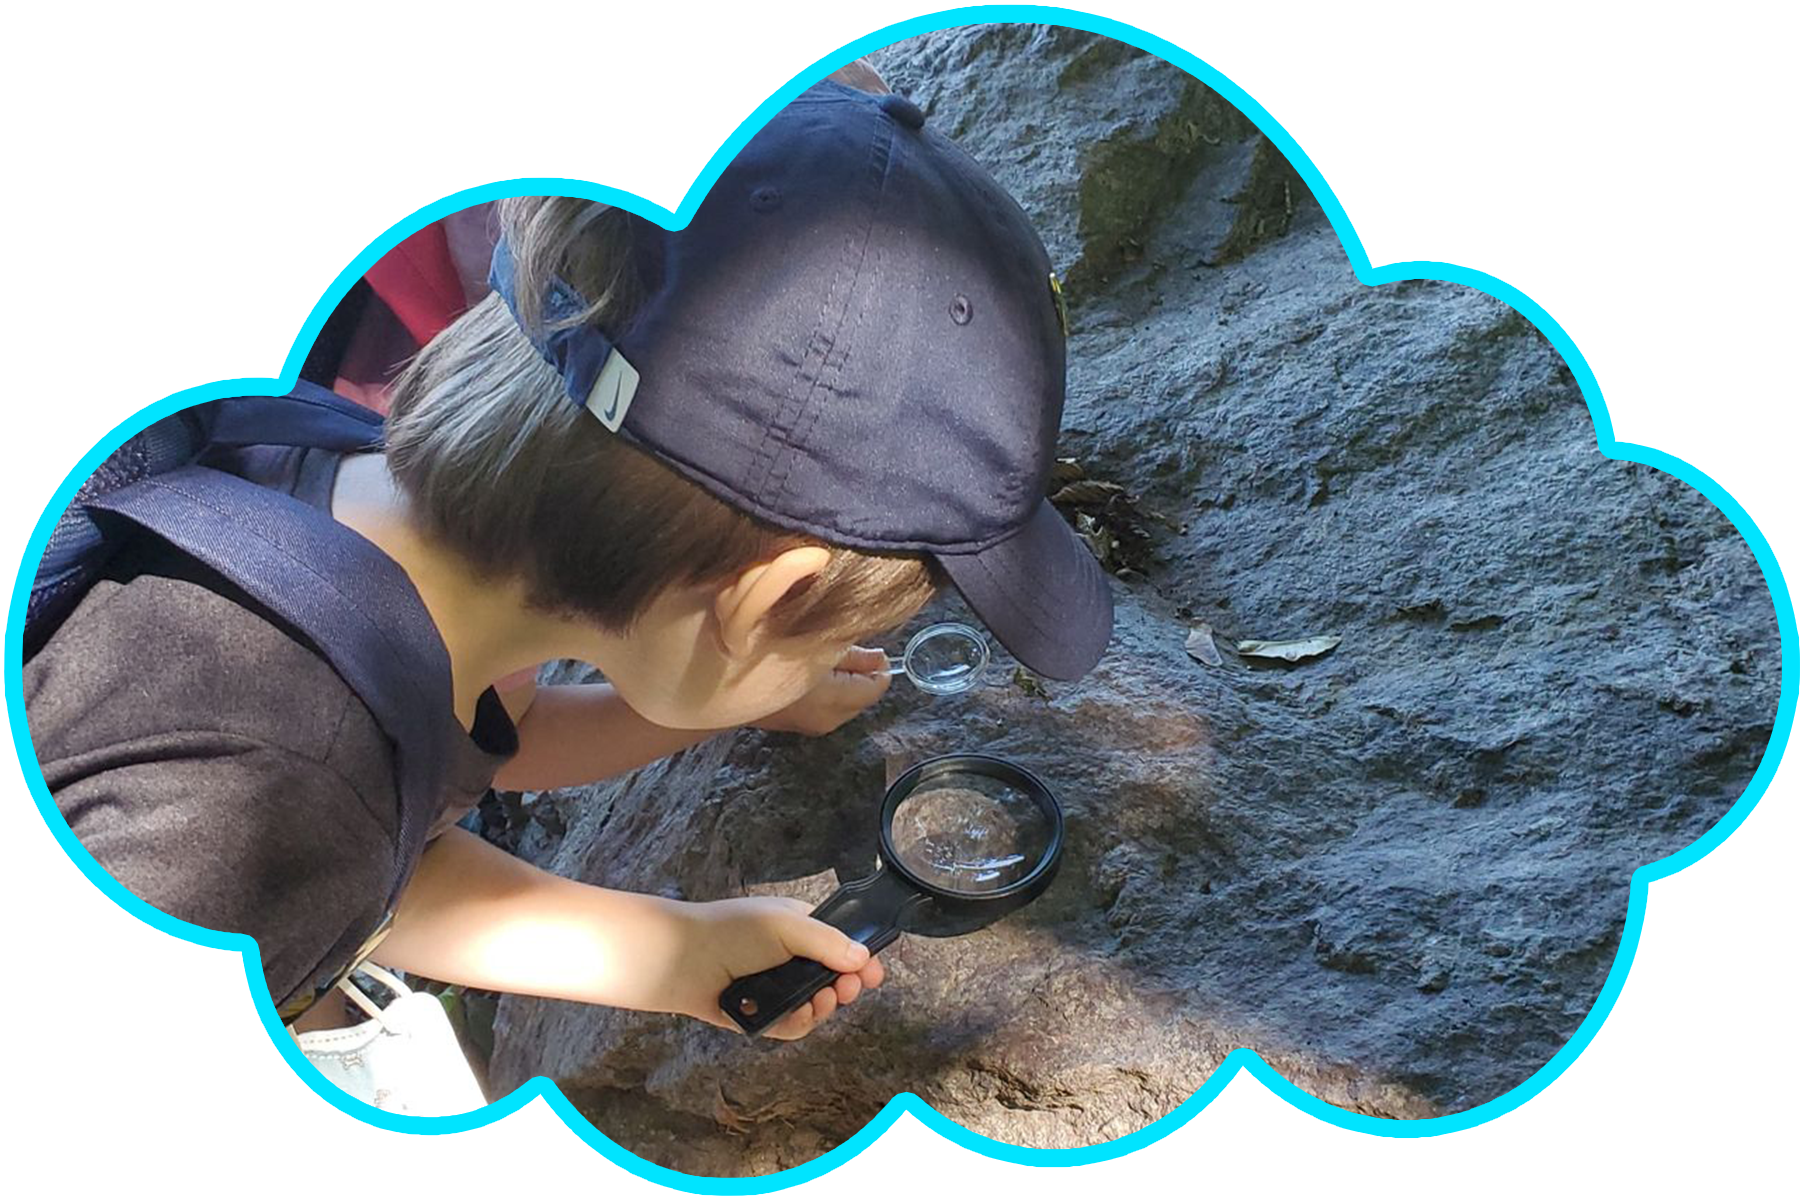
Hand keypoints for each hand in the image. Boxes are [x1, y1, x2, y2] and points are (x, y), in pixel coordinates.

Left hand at [670, 897, 886, 1039]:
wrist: (682, 961)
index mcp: (801, 928)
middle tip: (846, 990)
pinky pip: (792, 1026)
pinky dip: (797, 1023)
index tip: (874, 975)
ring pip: (816, 1007)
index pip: (843, 945)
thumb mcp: (787, 926)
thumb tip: (863, 957)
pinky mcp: (763, 1014)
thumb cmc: (730, 932)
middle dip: (846, 987)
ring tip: (818, 1002)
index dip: (861, 961)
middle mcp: (791, 958)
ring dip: (822, 1007)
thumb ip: (829, 942)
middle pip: (835, 980)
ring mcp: (777, 988)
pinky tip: (794, 1015)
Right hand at [751, 647, 889, 736]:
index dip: (876, 662)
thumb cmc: (766, 658)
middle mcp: (831, 719)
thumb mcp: (813, 646)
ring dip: (843, 678)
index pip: (878, 684)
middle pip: (864, 693)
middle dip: (860, 670)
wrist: (720, 685)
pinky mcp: (804, 724)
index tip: (862, 643)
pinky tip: (810, 670)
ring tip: (822, 656)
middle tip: (840, 645)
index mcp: (836, 699)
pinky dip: (828, 686)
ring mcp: (817, 725)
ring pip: (848, 698)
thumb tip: (879, 658)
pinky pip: (830, 703)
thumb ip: (852, 652)